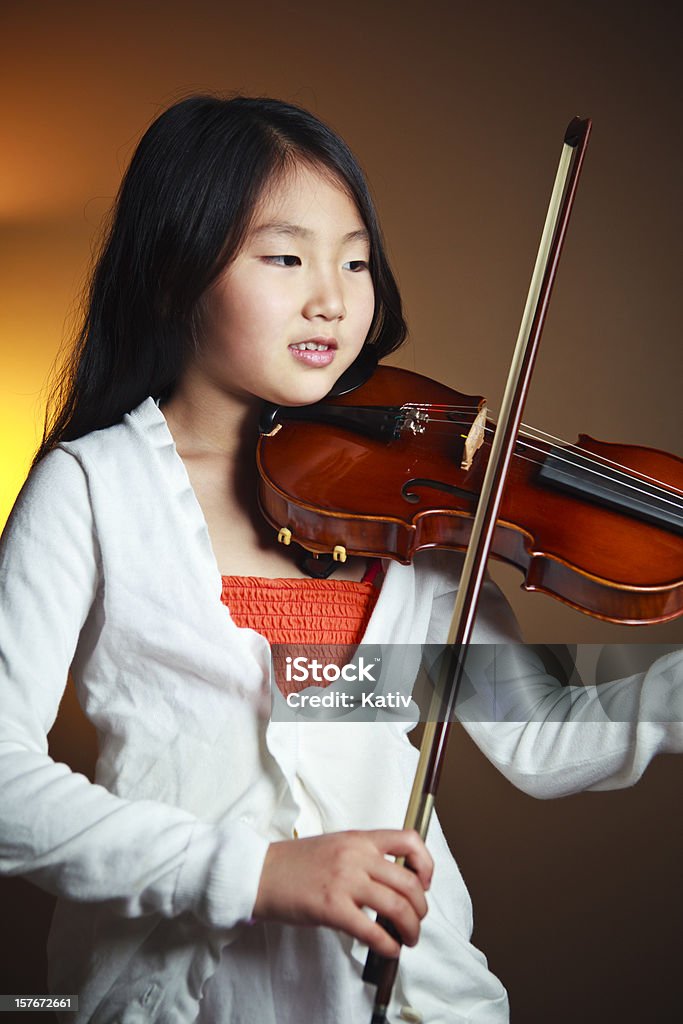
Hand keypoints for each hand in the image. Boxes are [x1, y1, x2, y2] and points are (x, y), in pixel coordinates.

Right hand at [252, 829, 432, 956]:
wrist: (260, 873)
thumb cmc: (295, 863)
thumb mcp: (336, 846)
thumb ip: (365, 856)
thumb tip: (395, 881)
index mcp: (359, 838)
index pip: (409, 841)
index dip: (426, 864)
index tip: (425, 882)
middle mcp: (356, 856)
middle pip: (409, 882)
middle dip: (421, 908)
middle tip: (417, 920)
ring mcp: (344, 881)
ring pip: (397, 906)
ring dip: (411, 929)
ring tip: (408, 938)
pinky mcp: (332, 908)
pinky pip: (373, 931)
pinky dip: (388, 944)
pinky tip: (389, 949)